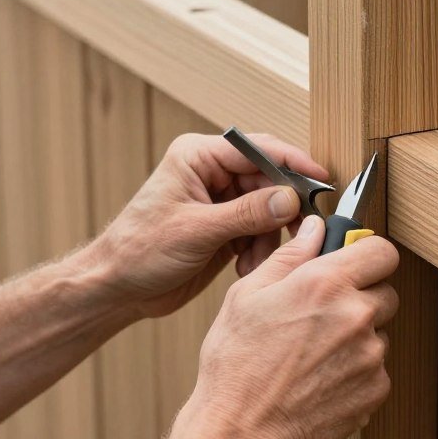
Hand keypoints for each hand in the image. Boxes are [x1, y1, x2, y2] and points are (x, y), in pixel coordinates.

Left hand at [88, 133, 329, 317]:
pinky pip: (260, 232)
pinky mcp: (226, 228)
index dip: (291, 164)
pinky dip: (260, 251)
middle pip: (268, 180)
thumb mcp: (196, 231)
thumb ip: (246, 214)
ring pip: (269, 210)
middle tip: (301, 232)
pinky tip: (246, 268)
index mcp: (198, 157)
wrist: (117, 288)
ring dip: (269, 237)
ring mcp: (221, 202)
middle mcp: (212, 174)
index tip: (320, 180)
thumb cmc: (139, 250)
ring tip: (255, 262)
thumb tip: (289, 199)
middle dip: (283, 210)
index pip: (256, 149)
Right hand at [184, 216, 399, 438]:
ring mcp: (370, 355)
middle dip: (362, 297)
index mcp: (326, 283)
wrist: (243, 431)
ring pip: (379, 333)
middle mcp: (356, 316)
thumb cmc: (237, 364)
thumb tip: (314, 230)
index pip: (382, 251)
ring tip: (314, 353)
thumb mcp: (248, 295)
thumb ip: (290, 256)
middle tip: (325, 313)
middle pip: (386, 292)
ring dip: (357, 337)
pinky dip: (356, 371)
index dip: (368, 255)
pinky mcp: (376, 390)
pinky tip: (321, 377)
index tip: (357, 264)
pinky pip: (377, 369)